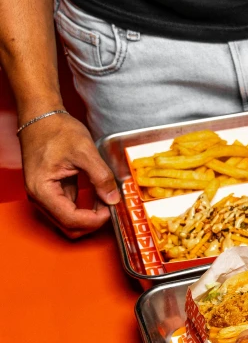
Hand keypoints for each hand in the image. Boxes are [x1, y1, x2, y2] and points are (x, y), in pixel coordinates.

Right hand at [19, 113, 119, 238]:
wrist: (42, 116)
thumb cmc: (57, 130)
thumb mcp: (85, 152)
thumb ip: (101, 177)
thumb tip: (113, 199)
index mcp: (42, 190)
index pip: (71, 220)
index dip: (94, 220)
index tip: (111, 209)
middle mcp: (39, 197)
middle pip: (69, 226)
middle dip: (93, 222)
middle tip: (111, 208)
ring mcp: (45, 196)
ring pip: (70, 221)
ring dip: (90, 217)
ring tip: (107, 202)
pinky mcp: (52, 192)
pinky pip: (70, 210)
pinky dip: (86, 209)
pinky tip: (100, 198)